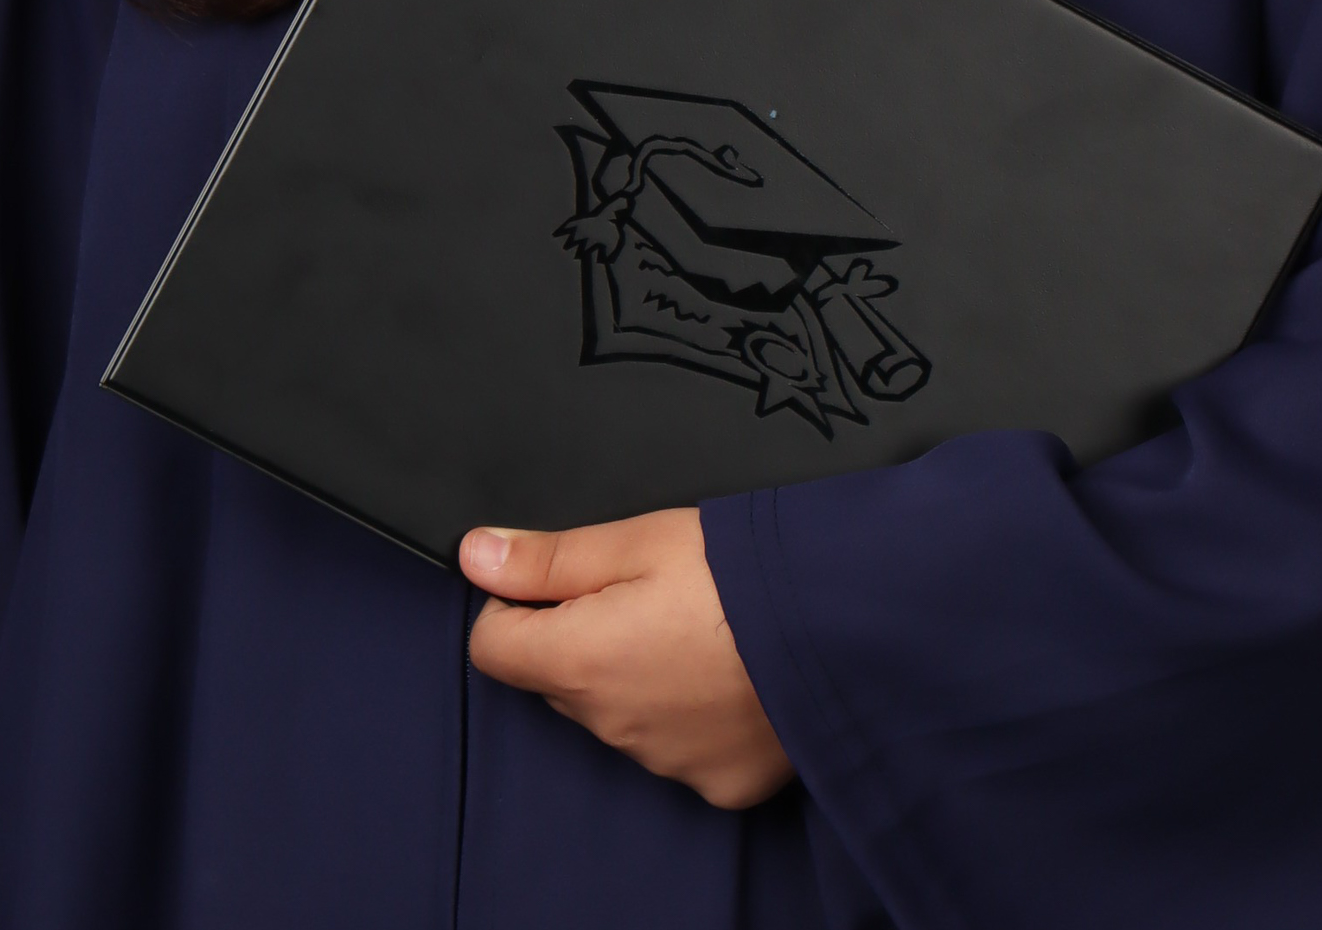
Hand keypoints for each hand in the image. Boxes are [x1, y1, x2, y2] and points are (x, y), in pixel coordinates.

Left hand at [461, 507, 793, 808]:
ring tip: (700, 627)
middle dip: (581, 636)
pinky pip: (677, 747)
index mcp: (581, 660)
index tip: (566, 580)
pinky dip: (689, 714)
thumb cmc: (743, 570)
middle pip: (558, 680)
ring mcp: (665, 762)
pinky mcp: (718, 784)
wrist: (846, 627)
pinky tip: (729, 673)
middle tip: (647, 591)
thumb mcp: (640, 537)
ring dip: (635, 676)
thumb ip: (549, 556)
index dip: (518, 604)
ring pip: (617, 715)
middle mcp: (612, 725)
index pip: (494, 647)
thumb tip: (475, 556)